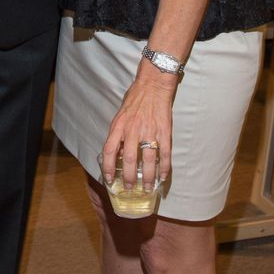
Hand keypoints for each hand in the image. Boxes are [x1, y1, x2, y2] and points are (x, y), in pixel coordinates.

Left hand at [101, 66, 177, 190]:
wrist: (153, 84)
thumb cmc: (135, 98)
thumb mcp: (120, 115)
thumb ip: (119, 133)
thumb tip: (120, 154)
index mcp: (119, 126)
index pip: (110, 151)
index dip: (108, 167)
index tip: (110, 180)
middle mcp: (133, 130)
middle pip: (130, 160)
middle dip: (130, 178)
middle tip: (131, 188)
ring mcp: (150, 131)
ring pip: (148, 160)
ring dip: (148, 177)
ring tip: (148, 188)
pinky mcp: (165, 131)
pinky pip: (165, 153)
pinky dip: (165, 167)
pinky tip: (164, 177)